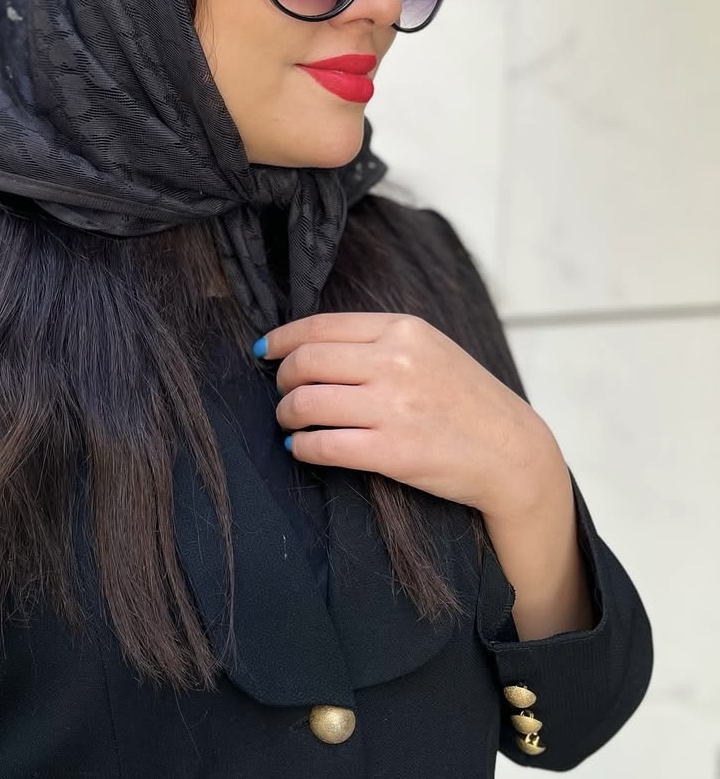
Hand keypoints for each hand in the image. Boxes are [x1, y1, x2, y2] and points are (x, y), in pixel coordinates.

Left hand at [261, 311, 564, 521]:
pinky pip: (322, 445)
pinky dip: (300, 447)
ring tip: (289, 422)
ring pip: (306, 403)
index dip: (282, 340)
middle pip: (305, 362)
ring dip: (286, 415)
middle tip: (282, 394)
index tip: (265, 351)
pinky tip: (300, 447)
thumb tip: (310, 345)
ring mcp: (393, 407)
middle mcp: (396, 362)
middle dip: (282, 379)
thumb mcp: (429, 350)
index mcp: (403, 330)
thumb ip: (378, 341)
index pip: (319, 326)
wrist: (512, 451)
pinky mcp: (392, 451)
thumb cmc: (465, 400)